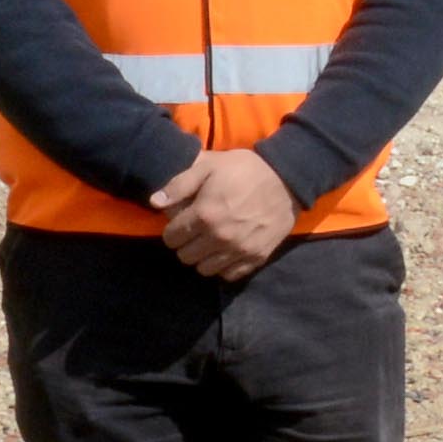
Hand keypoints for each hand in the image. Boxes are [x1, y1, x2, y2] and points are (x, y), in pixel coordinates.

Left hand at [155, 145, 296, 279]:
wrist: (287, 179)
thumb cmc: (245, 170)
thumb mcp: (209, 166)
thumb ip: (179, 185)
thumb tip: (155, 202)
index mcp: (205, 215)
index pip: (172, 238)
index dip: (172, 230)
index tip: (180, 223)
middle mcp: (220, 238)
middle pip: (185, 257)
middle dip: (185, 245)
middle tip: (194, 232)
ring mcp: (239, 251)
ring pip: (204, 270)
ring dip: (202, 257)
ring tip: (209, 243)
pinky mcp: (256, 258)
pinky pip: (228, 275)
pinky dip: (223, 266)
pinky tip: (225, 251)